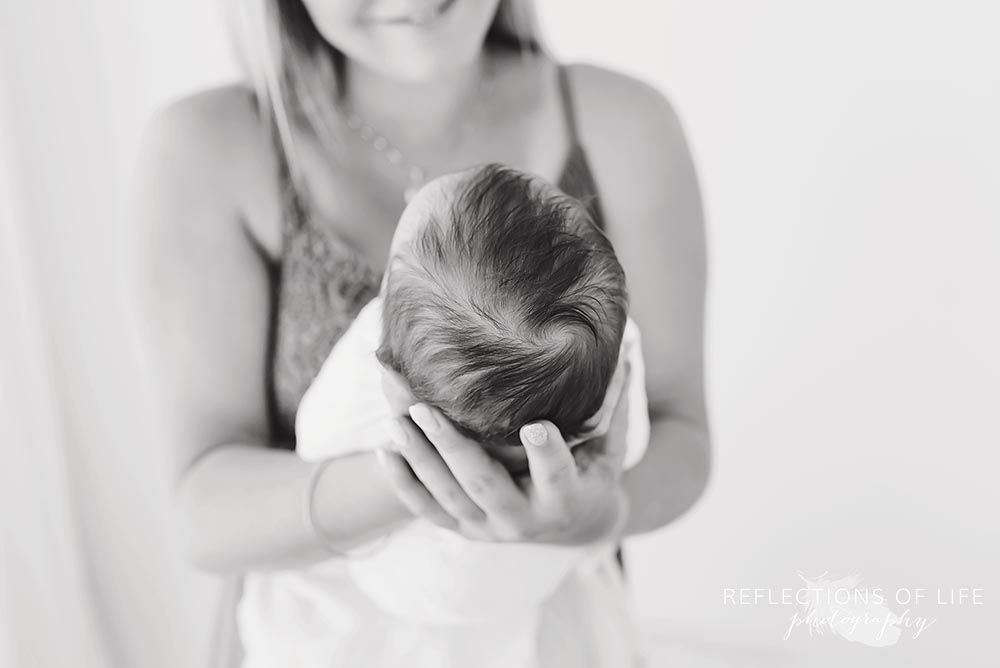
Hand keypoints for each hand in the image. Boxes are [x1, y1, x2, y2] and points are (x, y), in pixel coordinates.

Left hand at [375, 367, 630, 545]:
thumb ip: (615, 402)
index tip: (536, 426)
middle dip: (453, 448)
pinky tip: (384, 450)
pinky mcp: (464, 530)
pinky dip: (404, 484)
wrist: (573, 527)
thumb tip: (629, 346)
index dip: (548, 454)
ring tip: (396, 419)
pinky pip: (427, 511)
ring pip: (448, 497)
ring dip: (420, 459)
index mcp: (565, 499)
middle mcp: (524, 521)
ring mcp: (488, 529)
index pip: (557, 475)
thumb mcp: (609, 446)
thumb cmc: (592, 474)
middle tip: (425, 410)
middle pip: (484, 485)